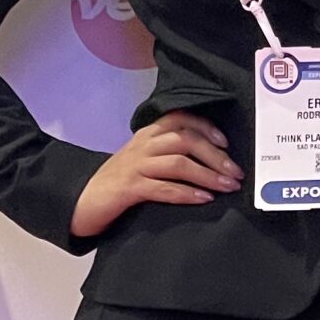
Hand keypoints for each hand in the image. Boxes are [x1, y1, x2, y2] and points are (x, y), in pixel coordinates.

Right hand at [70, 110, 240, 239]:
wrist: (83, 200)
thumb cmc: (118, 181)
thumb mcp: (142, 159)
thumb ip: (166, 152)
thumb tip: (208, 159)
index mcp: (147, 134)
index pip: (180, 119)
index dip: (206, 128)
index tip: (225, 143)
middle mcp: (142, 145)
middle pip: (185, 140)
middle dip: (215, 156)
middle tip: (236, 172)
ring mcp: (135, 166)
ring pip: (178, 163)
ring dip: (208, 174)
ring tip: (227, 186)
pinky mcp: (129, 188)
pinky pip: (163, 188)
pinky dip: (187, 193)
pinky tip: (203, 199)